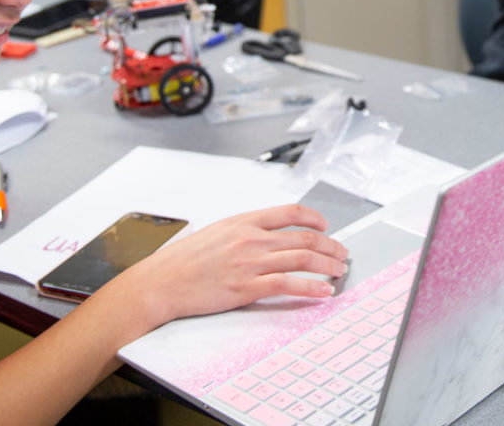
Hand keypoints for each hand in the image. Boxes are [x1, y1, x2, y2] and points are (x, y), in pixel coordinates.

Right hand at [120, 204, 348, 328]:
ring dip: (326, 265)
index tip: (326, 226)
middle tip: (341, 253)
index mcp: (243, 221)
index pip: (289, 213)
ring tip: (338, 270)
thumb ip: (243, 231)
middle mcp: (250, 239)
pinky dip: (311, 288)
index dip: (314, 219)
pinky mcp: (246, 288)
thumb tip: (266, 235)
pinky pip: (288, 284)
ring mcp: (249, 263)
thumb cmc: (183, 260)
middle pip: (303, 237)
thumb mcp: (216, 232)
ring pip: (301, 259)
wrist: (162, 282)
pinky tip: (323, 291)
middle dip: (329, 245)